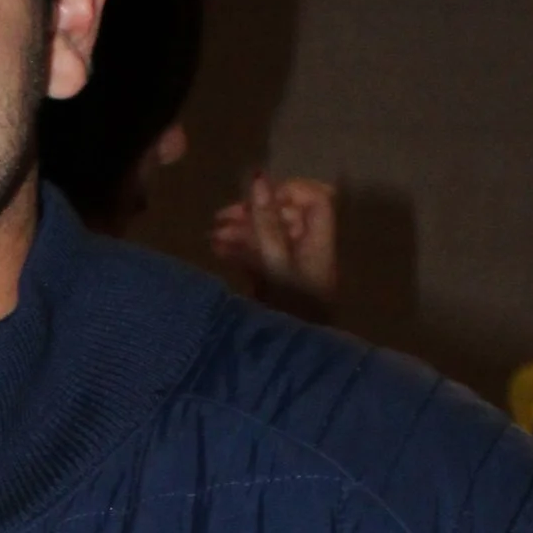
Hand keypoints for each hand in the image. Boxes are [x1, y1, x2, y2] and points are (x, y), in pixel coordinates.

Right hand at [212, 173, 338, 312]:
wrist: (290, 356)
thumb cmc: (288, 305)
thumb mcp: (274, 261)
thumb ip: (266, 220)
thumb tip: (259, 176)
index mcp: (318, 240)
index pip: (314, 198)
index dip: (287, 191)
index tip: (258, 197)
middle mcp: (309, 248)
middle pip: (286, 214)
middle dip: (252, 212)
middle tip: (221, 217)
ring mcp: (293, 264)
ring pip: (269, 234)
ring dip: (241, 231)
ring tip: (214, 236)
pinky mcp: (277, 280)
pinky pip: (260, 254)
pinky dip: (240, 249)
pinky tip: (218, 250)